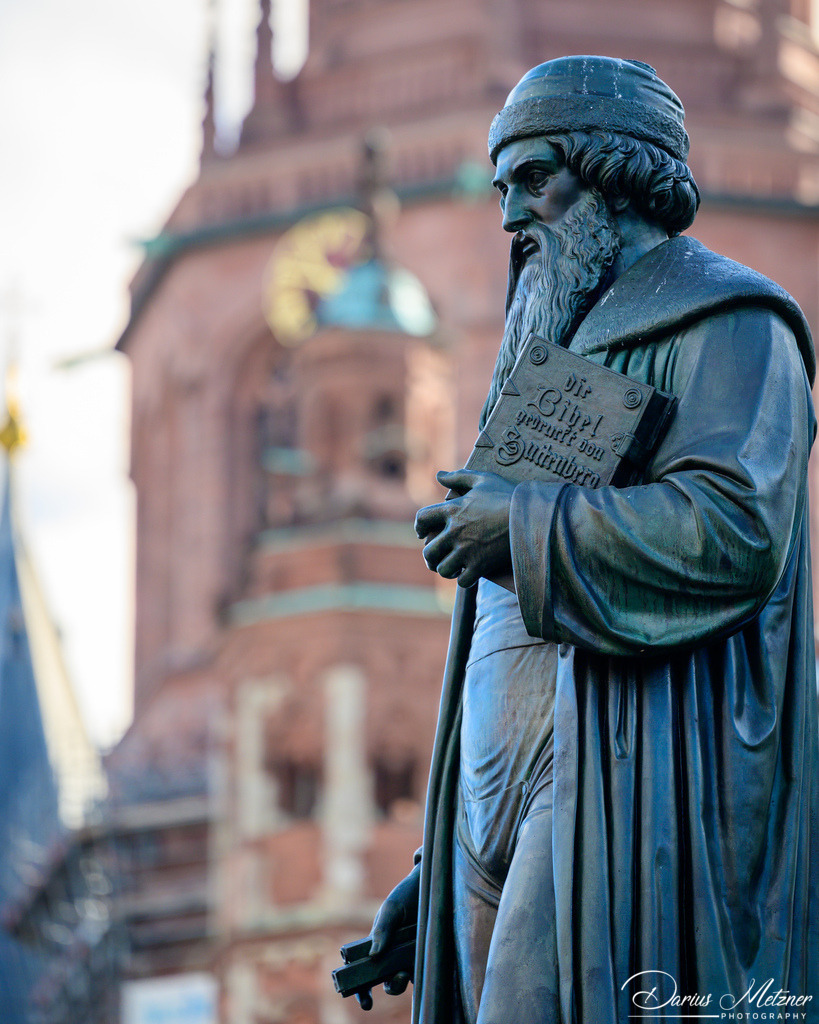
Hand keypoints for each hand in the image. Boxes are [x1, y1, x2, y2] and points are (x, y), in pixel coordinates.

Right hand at [367, 862, 420, 1000]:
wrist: (428, 885)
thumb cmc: (405, 896)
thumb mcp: (391, 910)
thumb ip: (382, 930)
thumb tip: (373, 955)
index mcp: (378, 946)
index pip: (366, 973)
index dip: (363, 990)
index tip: (367, 1002)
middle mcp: (393, 955)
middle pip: (388, 981)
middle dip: (391, 987)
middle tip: (397, 978)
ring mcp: (411, 956)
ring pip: (406, 980)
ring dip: (405, 982)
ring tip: (406, 972)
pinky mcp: (428, 954)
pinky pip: (425, 970)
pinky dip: (424, 973)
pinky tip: (425, 965)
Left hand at [414, 470, 514, 588]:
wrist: (530, 515)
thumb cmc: (507, 494)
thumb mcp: (483, 479)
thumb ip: (458, 476)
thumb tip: (439, 475)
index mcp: (452, 510)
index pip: (422, 519)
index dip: (418, 526)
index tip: (422, 533)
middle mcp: (454, 532)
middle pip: (428, 552)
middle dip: (430, 556)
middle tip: (436, 557)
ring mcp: (467, 550)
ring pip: (443, 569)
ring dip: (446, 569)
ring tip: (452, 568)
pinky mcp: (480, 565)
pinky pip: (463, 580)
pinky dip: (464, 579)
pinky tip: (468, 574)